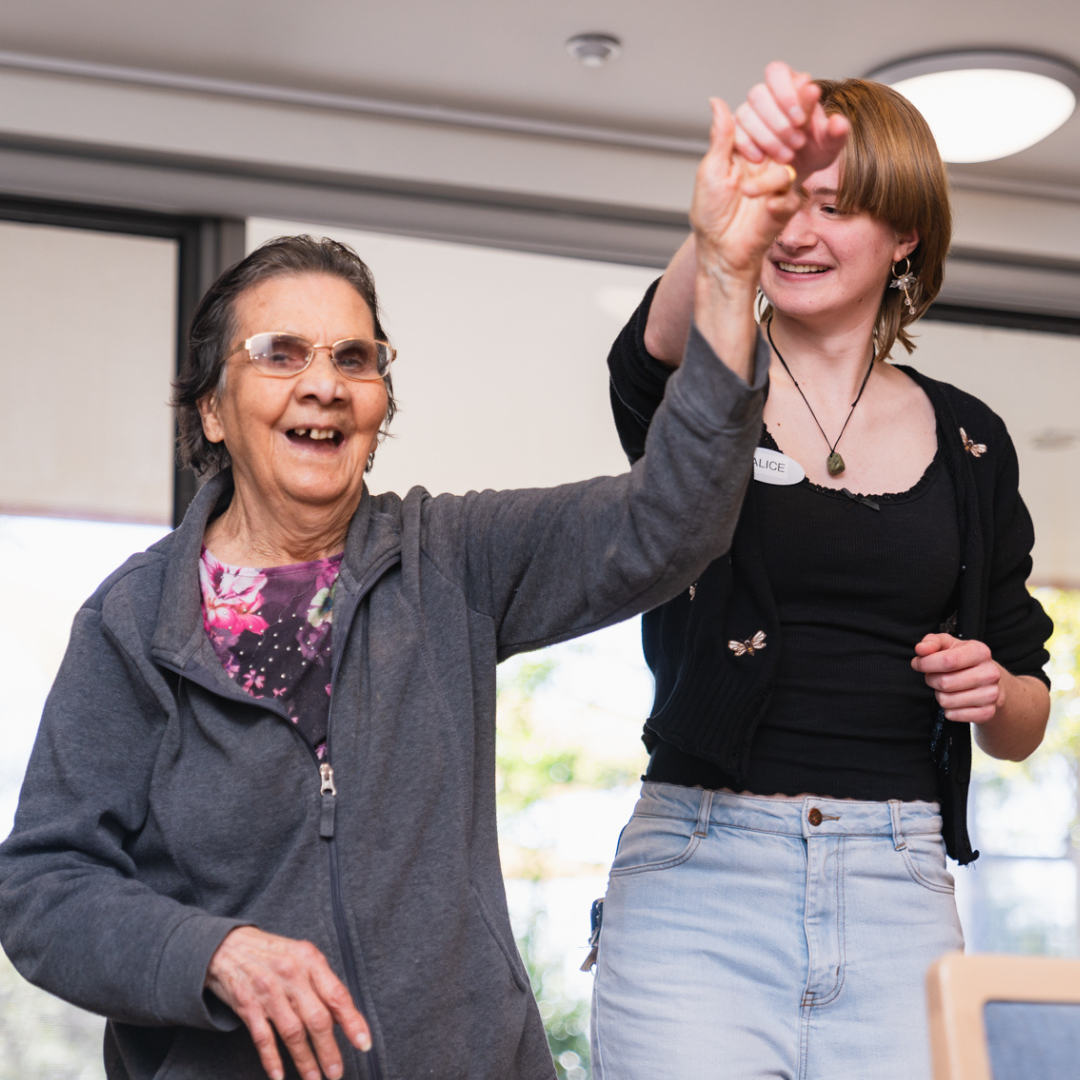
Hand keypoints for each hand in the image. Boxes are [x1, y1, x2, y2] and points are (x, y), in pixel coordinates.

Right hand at [206, 926, 370, 1079]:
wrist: (227, 946)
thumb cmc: (272, 953)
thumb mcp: (302, 956)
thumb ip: (322, 983)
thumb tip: (343, 1017)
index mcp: (310, 960)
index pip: (337, 995)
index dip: (353, 1022)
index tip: (363, 1043)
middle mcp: (292, 975)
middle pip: (317, 1018)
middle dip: (329, 1050)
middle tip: (336, 1072)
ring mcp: (269, 991)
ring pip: (293, 1032)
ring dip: (305, 1060)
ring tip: (314, 1078)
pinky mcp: (247, 1006)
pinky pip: (263, 1038)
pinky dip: (272, 1059)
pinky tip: (279, 1075)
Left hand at [690, 96, 804, 283]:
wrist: (721, 251)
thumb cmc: (711, 213)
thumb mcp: (710, 170)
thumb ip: (721, 137)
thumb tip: (717, 101)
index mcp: (747, 146)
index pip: (766, 117)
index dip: (772, 111)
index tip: (767, 115)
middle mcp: (767, 159)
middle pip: (788, 133)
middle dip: (780, 138)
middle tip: (759, 157)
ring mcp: (779, 180)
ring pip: (789, 166)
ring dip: (770, 179)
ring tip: (747, 194)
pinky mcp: (787, 204)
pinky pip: (791, 196)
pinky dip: (777, 203)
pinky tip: (765, 209)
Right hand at [734, 61, 849, 180]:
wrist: (795, 174)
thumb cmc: (812, 152)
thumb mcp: (829, 145)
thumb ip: (837, 133)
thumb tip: (838, 122)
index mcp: (789, 86)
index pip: (777, 72)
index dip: (786, 94)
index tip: (801, 121)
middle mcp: (765, 96)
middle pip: (758, 93)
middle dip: (777, 121)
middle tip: (797, 142)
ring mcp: (747, 113)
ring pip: (745, 113)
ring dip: (766, 136)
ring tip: (787, 156)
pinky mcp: (735, 133)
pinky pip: (734, 133)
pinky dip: (749, 146)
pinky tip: (763, 158)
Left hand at [911, 634, 1004, 723]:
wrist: (989, 682)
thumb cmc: (963, 660)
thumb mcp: (949, 644)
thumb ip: (932, 642)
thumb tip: (920, 649)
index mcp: (980, 652)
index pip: (947, 661)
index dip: (925, 664)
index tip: (918, 664)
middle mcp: (990, 673)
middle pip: (944, 683)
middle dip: (931, 680)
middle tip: (935, 677)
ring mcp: (991, 694)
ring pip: (946, 701)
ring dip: (939, 695)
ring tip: (946, 688)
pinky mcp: (987, 712)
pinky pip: (953, 715)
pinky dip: (947, 710)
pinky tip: (955, 700)